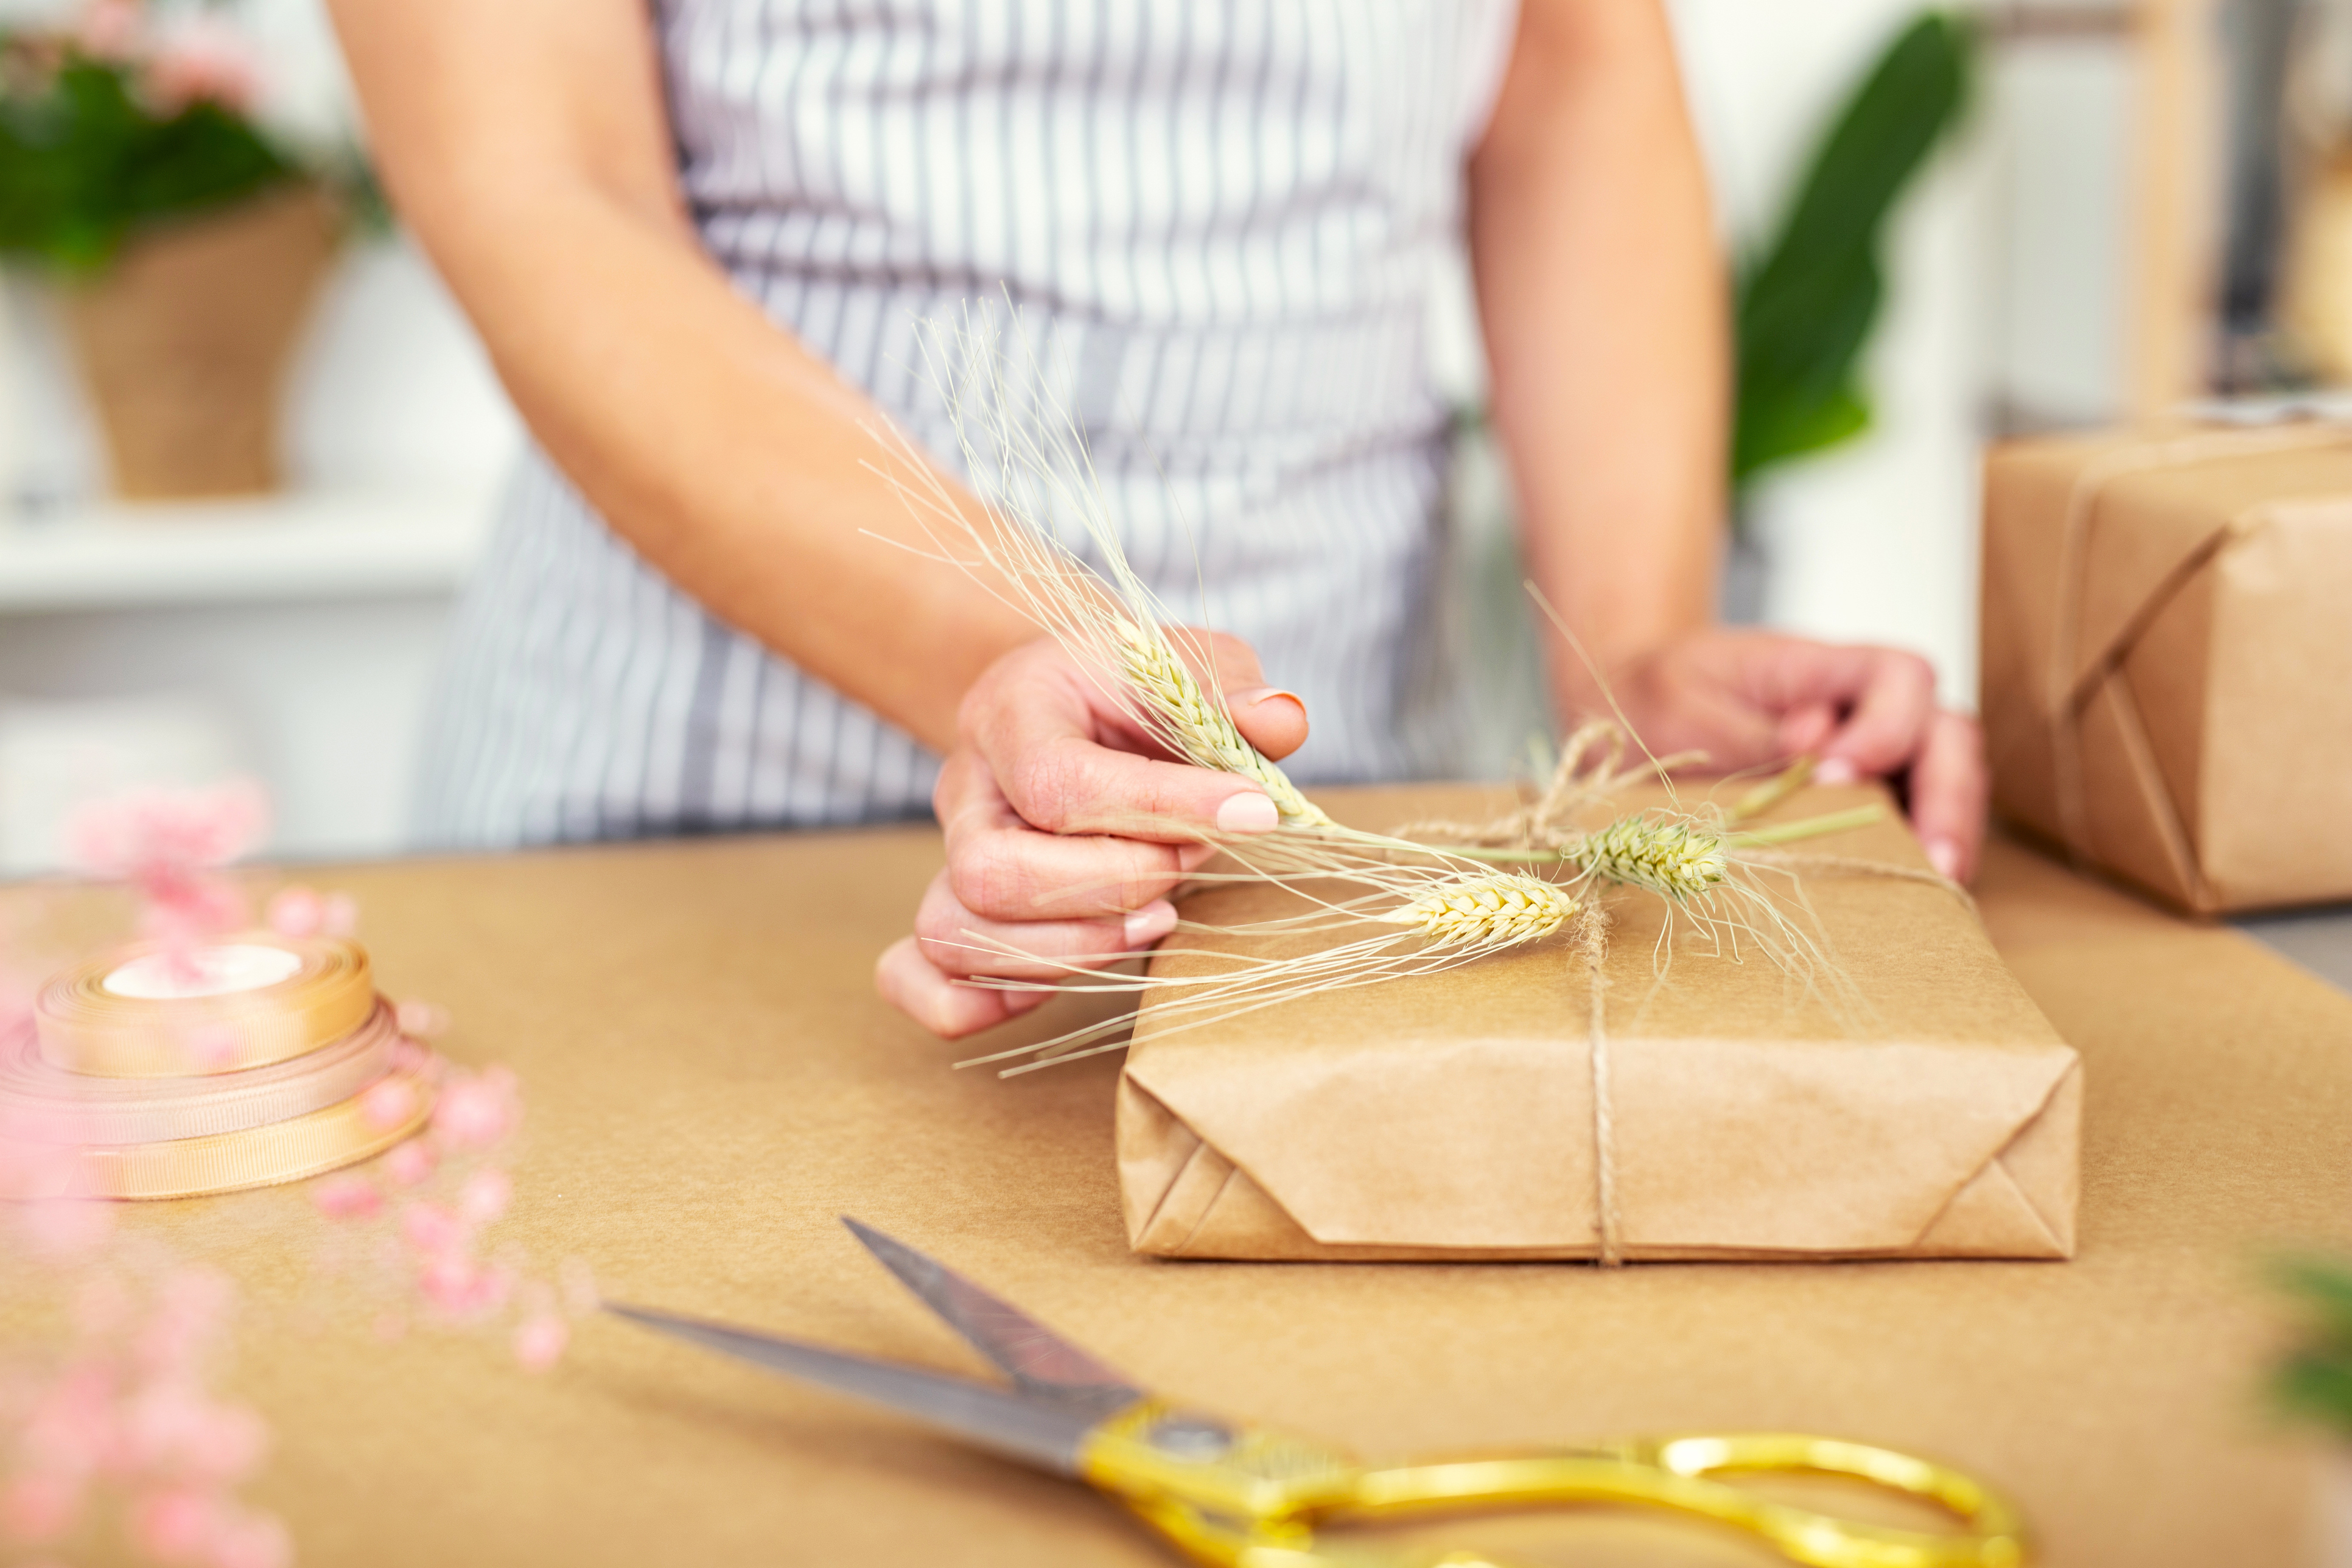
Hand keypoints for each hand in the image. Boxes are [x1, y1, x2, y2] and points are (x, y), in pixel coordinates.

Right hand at [875, 632, 1308, 1037]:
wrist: (1073, 702)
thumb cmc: (1135, 691)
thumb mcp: (1192, 665)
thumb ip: (1233, 690)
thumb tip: (1278, 720)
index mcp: (1014, 709)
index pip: (1059, 782)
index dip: (1159, 810)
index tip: (1253, 812)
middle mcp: (967, 787)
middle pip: (991, 871)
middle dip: (1110, 887)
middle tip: (1190, 867)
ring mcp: (949, 854)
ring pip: (953, 929)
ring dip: (1068, 947)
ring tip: (1158, 922)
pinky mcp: (953, 908)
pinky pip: (916, 974)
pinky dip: (977, 999)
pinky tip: (1066, 977)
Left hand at [1602, 628, 1986, 881]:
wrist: (1633, 716)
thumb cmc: (1659, 697)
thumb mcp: (1679, 704)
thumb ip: (1747, 731)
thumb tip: (1813, 751)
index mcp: (1823, 670)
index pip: (1900, 677)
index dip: (1889, 723)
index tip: (1843, 772)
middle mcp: (1865, 712)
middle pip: (1946, 738)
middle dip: (1948, 797)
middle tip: (1934, 858)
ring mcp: (1872, 762)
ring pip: (1944, 788)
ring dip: (1947, 837)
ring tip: (1934, 887)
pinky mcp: (1862, 808)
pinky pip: (1910, 831)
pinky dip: (1916, 862)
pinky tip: (1907, 898)